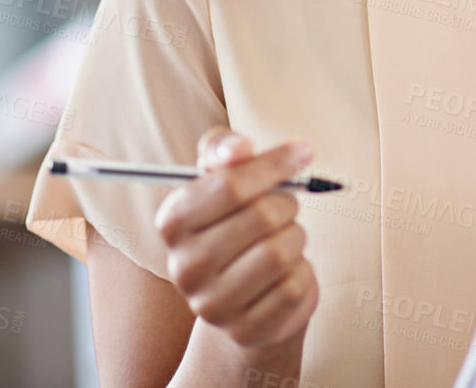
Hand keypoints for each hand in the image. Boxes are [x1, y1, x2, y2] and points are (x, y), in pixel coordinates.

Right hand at [155, 130, 321, 354]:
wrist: (246, 290)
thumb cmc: (236, 219)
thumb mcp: (223, 175)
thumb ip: (225, 148)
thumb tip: (240, 147)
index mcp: (173, 220)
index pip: (230, 184)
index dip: (274, 164)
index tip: (302, 153)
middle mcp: (183, 266)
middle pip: (261, 217)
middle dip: (287, 204)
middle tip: (285, 206)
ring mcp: (211, 304)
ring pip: (281, 252)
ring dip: (295, 237)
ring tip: (283, 238)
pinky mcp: (245, 329)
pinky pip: (294, 286)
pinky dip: (301, 271)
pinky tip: (285, 272)